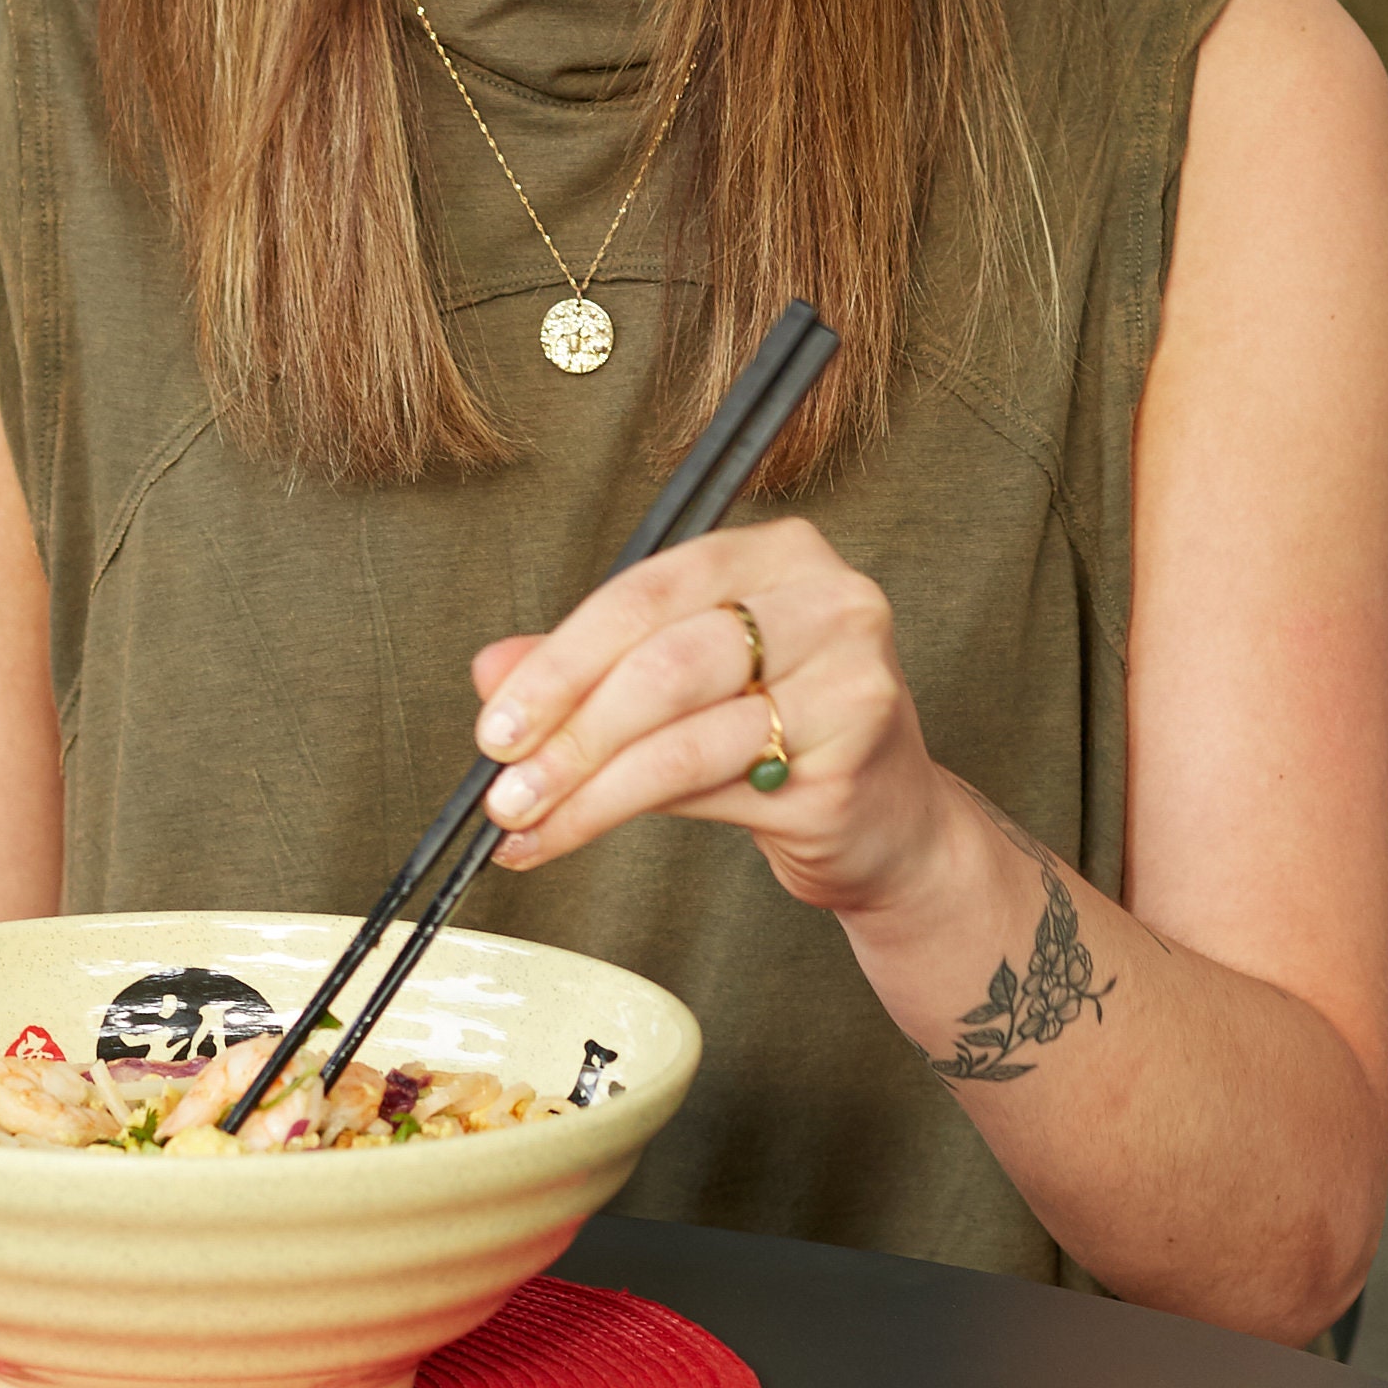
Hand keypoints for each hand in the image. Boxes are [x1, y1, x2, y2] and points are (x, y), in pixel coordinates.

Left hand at [471, 518, 954, 918]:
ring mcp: (850, 682)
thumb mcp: (681, 684)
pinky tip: (571, 834)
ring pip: (682, 735)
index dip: (559, 660)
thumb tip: (494, 670)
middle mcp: (828, 603)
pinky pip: (715, 789)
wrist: (893, 823)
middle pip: (662, 662)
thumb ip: (591, 666)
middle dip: (566, 730)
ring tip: (524, 821)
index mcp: (779, 553)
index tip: (497, 720)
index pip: (645, 592)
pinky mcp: (852, 763)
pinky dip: (626, 816)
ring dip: (585, 788)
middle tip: (501, 785)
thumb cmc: (785, 734)